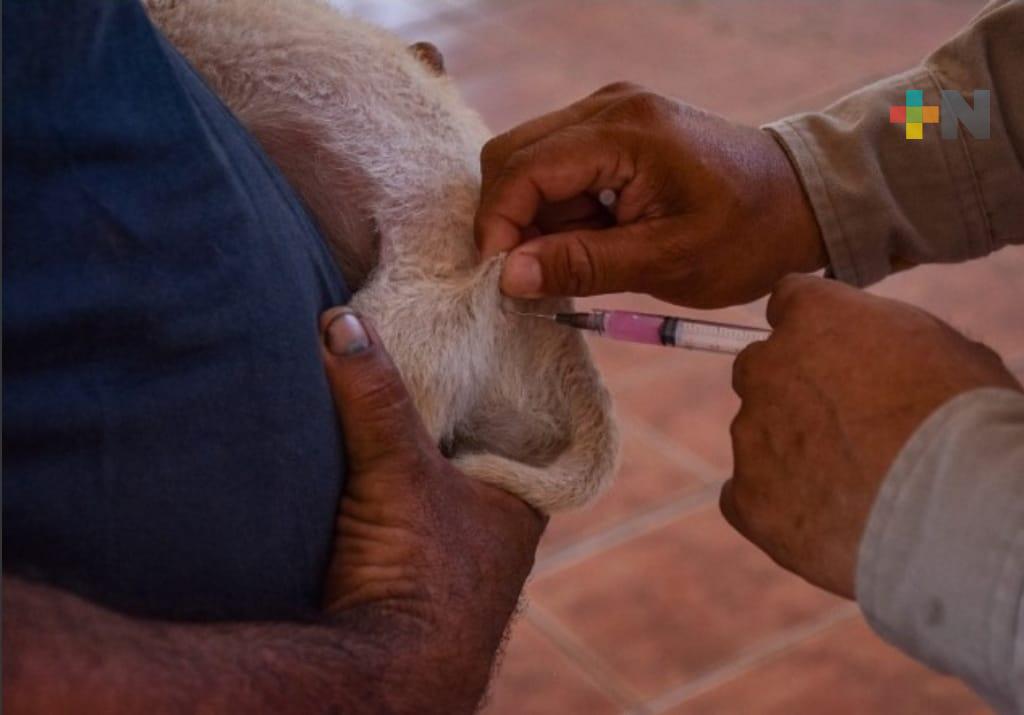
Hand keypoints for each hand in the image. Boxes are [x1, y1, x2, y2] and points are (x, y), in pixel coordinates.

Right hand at [319, 308, 544, 651]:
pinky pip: (396, 502)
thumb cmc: (419, 579)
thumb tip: (341, 321)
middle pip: (469, 445)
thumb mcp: (401, 473)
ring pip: (431, 475)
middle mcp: (493, 527)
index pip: (521, 421)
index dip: (494, 378)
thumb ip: (374, 397)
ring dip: (403, 444)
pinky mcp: (406, 568)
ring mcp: (451, 551)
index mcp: (520, 502)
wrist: (374, 678)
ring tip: (376, 378)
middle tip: (416, 342)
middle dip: (440, 406)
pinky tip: (351, 446)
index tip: (467, 332)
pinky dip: (378, 476)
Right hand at [474, 83, 825, 307]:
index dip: (498, 226)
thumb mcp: (668, 261)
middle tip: (535, 274)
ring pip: (528, 161)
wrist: (799, 201)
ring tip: (582, 255)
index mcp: (626, 131)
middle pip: (512, 155)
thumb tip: (509, 276)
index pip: (523, 168)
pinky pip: (557, 164)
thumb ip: (584, 265)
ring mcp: (609, 111)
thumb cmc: (747, 236)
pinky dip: (557, 207)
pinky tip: (593, 235)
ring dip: (536, 217)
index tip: (504, 280)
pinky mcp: (612, 127)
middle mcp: (608, 106)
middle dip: (510, 220)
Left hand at [722, 275, 1022, 597]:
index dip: (816, 332)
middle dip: (792, 392)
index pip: (789, 303)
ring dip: (793, 455)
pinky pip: (748, 500)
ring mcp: (752, 434)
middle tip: (847, 428)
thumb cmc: (972, 423)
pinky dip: (781, 511)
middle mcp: (768, 366)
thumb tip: (892, 357)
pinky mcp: (748, 499)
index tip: (838, 356)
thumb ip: (893, 343)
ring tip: (857, 488)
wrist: (962, 509)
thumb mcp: (948, 350)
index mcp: (815, 315)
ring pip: (759, 438)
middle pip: (760, 369)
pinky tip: (829, 524)